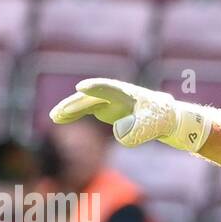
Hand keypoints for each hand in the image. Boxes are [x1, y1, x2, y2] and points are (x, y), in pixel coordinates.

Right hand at [49, 78, 210, 151]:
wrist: (165, 117)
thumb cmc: (161, 119)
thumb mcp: (153, 126)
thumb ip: (138, 130)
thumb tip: (119, 133)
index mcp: (128, 93)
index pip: (109, 88)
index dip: (96, 88)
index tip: (82, 88)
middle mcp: (114, 94)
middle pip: (91, 97)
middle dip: (75, 104)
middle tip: (59, 113)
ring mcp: (107, 101)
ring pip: (85, 102)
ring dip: (70, 109)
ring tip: (55, 117)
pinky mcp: (104, 109)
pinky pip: (85, 109)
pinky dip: (73, 113)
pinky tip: (60, 118)